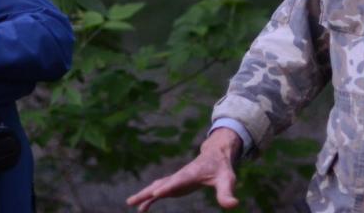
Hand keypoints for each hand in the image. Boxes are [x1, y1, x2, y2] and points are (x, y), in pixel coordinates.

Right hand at [126, 128, 241, 211]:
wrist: (215, 156)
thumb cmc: (221, 169)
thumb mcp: (227, 180)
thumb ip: (227, 192)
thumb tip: (233, 205)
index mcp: (190, 174)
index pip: (177, 181)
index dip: (168, 187)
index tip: (157, 192)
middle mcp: (179, 176)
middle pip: (160, 184)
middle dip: (147, 192)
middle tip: (132, 200)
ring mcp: (175, 180)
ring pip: (155, 187)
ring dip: (143, 195)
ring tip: (130, 203)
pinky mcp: (174, 185)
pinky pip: (159, 192)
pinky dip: (149, 199)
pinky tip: (142, 209)